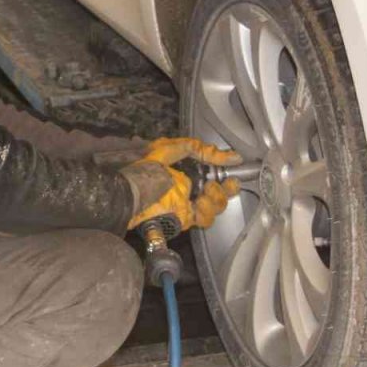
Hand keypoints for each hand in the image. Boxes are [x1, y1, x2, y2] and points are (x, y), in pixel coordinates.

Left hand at [120, 138, 242, 231]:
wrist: (131, 191)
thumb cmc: (146, 168)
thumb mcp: (174, 148)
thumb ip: (202, 150)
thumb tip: (232, 156)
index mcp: (188, 173)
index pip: (214, 175)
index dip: (226, 172)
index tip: (236, 166)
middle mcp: (190, 190)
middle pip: (220, 194)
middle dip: (227, 188)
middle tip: (229, 183)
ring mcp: (188, 205)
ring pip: (216, 207)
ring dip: (218, 198)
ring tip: (208, 190)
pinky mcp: (185, 218)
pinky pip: (205, 218)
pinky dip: (207, 209)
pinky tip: (201, 201)